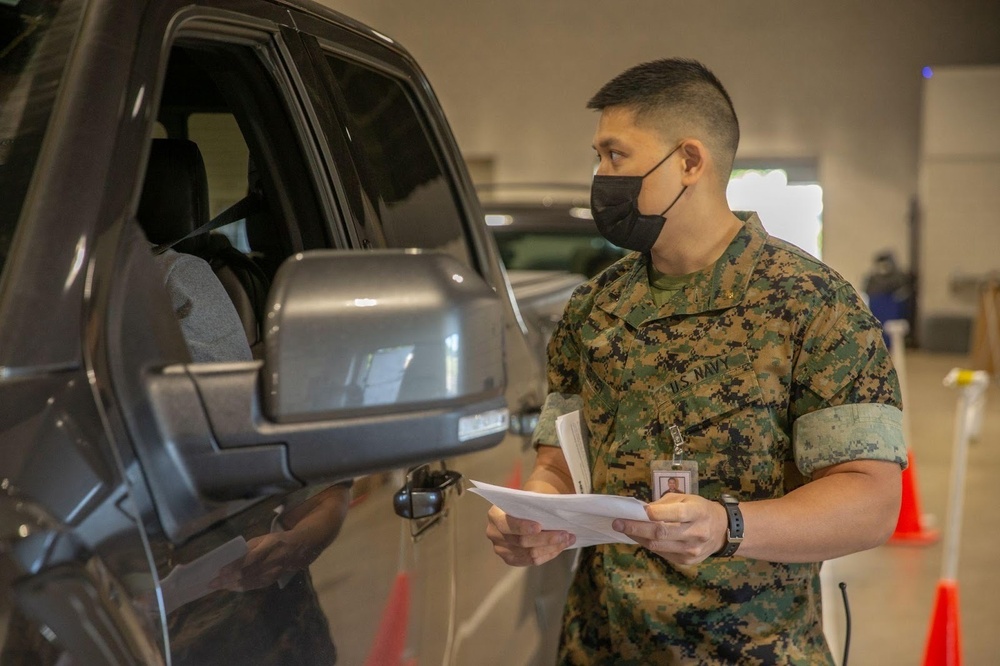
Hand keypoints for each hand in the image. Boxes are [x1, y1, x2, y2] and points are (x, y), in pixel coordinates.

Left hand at [210, 531, 310, 591]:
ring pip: (249, 583)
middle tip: (212, 582)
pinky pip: (253, 586)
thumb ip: (248, 548)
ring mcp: (272, 573)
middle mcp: (272, 562)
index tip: (220, 571)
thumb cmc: (276, 541)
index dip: (234, 567)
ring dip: (232, 585)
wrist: (297, 550)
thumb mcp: (263, 538)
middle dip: (228, 579)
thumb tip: (231, 559)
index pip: (249, 559)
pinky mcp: (271, 581)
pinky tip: (230, 587)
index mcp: (269, 547)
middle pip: (247, 574)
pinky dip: (240, 587)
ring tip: (218, 586)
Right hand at [486, 505, 575, 565]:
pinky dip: (548, 554)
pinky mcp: (511, 559)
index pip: (507, 524)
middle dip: (546, 538)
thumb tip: (555, 507)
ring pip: (530, 554)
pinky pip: (532, 561)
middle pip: (521, 542)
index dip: (523, 527)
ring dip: (552, 547)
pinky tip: (560, 546)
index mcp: (495, 515)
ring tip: (568, 539)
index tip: (540, 527)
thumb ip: (537, 502)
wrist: (523, 511)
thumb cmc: (528, 502)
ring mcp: (501, 549)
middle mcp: (494, 533)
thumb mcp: (529, 497)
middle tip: (565, 534)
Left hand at [612, 494, 727, 564]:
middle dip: (636, 528)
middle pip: (661, 533)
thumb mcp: (686, 499)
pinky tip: (640, 537)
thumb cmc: (699, 509)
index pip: (675, 514)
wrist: (722, 530)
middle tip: (617, 523)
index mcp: (698, 512)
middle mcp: (696, 532)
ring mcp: (692, 550)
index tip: (634, 511)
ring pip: (658, 546)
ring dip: (638, 537)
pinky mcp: (687, 561)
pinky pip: (662, 553)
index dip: (654, 514)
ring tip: (623, 529)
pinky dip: (648, 544)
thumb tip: (640, 511)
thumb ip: (664, 504)